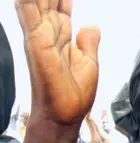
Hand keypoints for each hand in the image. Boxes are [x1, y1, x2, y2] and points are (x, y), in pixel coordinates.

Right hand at [16, 0, 100, 125]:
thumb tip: (91, 24)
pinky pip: (28, 10)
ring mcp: (39, 33)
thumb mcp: (89, 61)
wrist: (65, 115)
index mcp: (62, 34)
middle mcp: (48, 30)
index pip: (61, 2)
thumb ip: (88, 41)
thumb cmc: (73, 93)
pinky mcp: (35, 39)